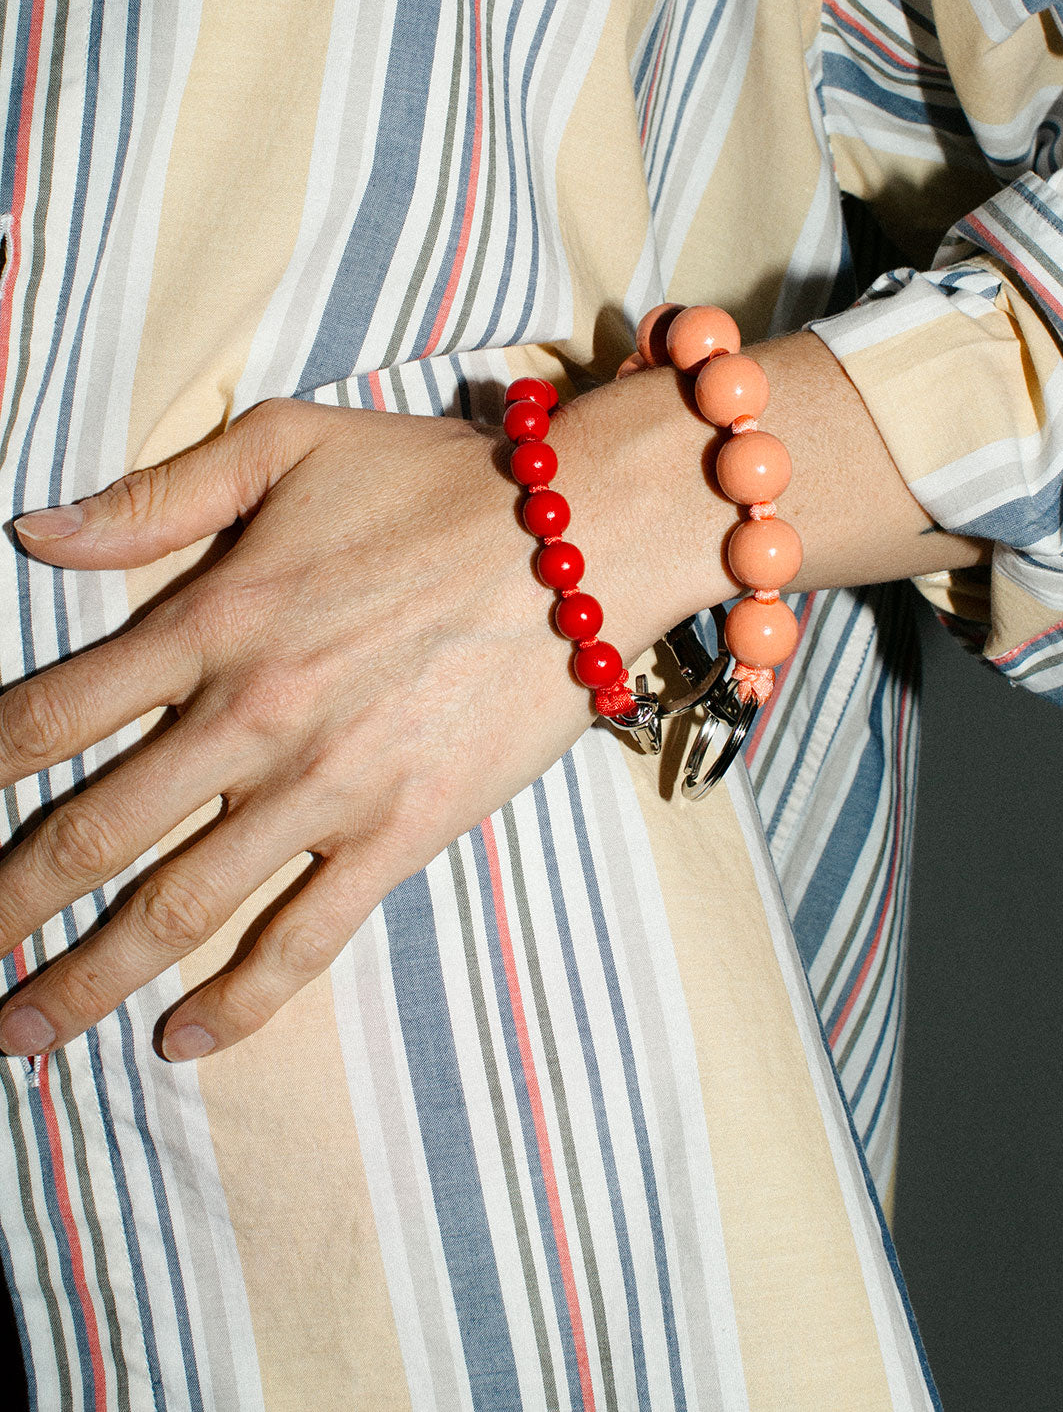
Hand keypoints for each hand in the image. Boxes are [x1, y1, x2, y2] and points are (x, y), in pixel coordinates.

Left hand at [0, 398, 605, 1060]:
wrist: (583, 537)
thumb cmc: (435, 482)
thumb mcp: (288, 446)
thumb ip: (158, 494)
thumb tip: (34, 533)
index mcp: (213, 619)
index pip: (54, 713)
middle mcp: (251, 715)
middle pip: (92, 831)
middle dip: (4, 904)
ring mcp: (326, 785)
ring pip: (179, 906)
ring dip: (86, 978)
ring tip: (21, 1033)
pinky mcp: (402, 831)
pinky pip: (304, 936)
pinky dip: (238, 1000)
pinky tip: (179, 1038)